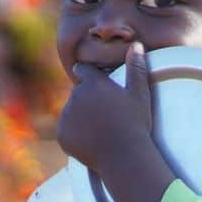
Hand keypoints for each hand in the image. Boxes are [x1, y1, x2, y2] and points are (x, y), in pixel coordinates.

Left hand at [57, 42, 153, 174]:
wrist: (124, 157)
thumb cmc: (135, 124)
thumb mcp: (139, 95)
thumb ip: (136, 68)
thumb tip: (136, 45)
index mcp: (93, 83)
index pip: (82, 70)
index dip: (89, 76)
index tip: (95, 84)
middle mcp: (76, 96)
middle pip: (78, 93)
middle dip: (87, 99)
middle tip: (105, 115)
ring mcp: (67, 116)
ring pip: (71, 111)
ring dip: (80, 117)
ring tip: (100, 130)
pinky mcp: (62, 134)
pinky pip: (66, 130)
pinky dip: (75, 134)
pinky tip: (91, 141)